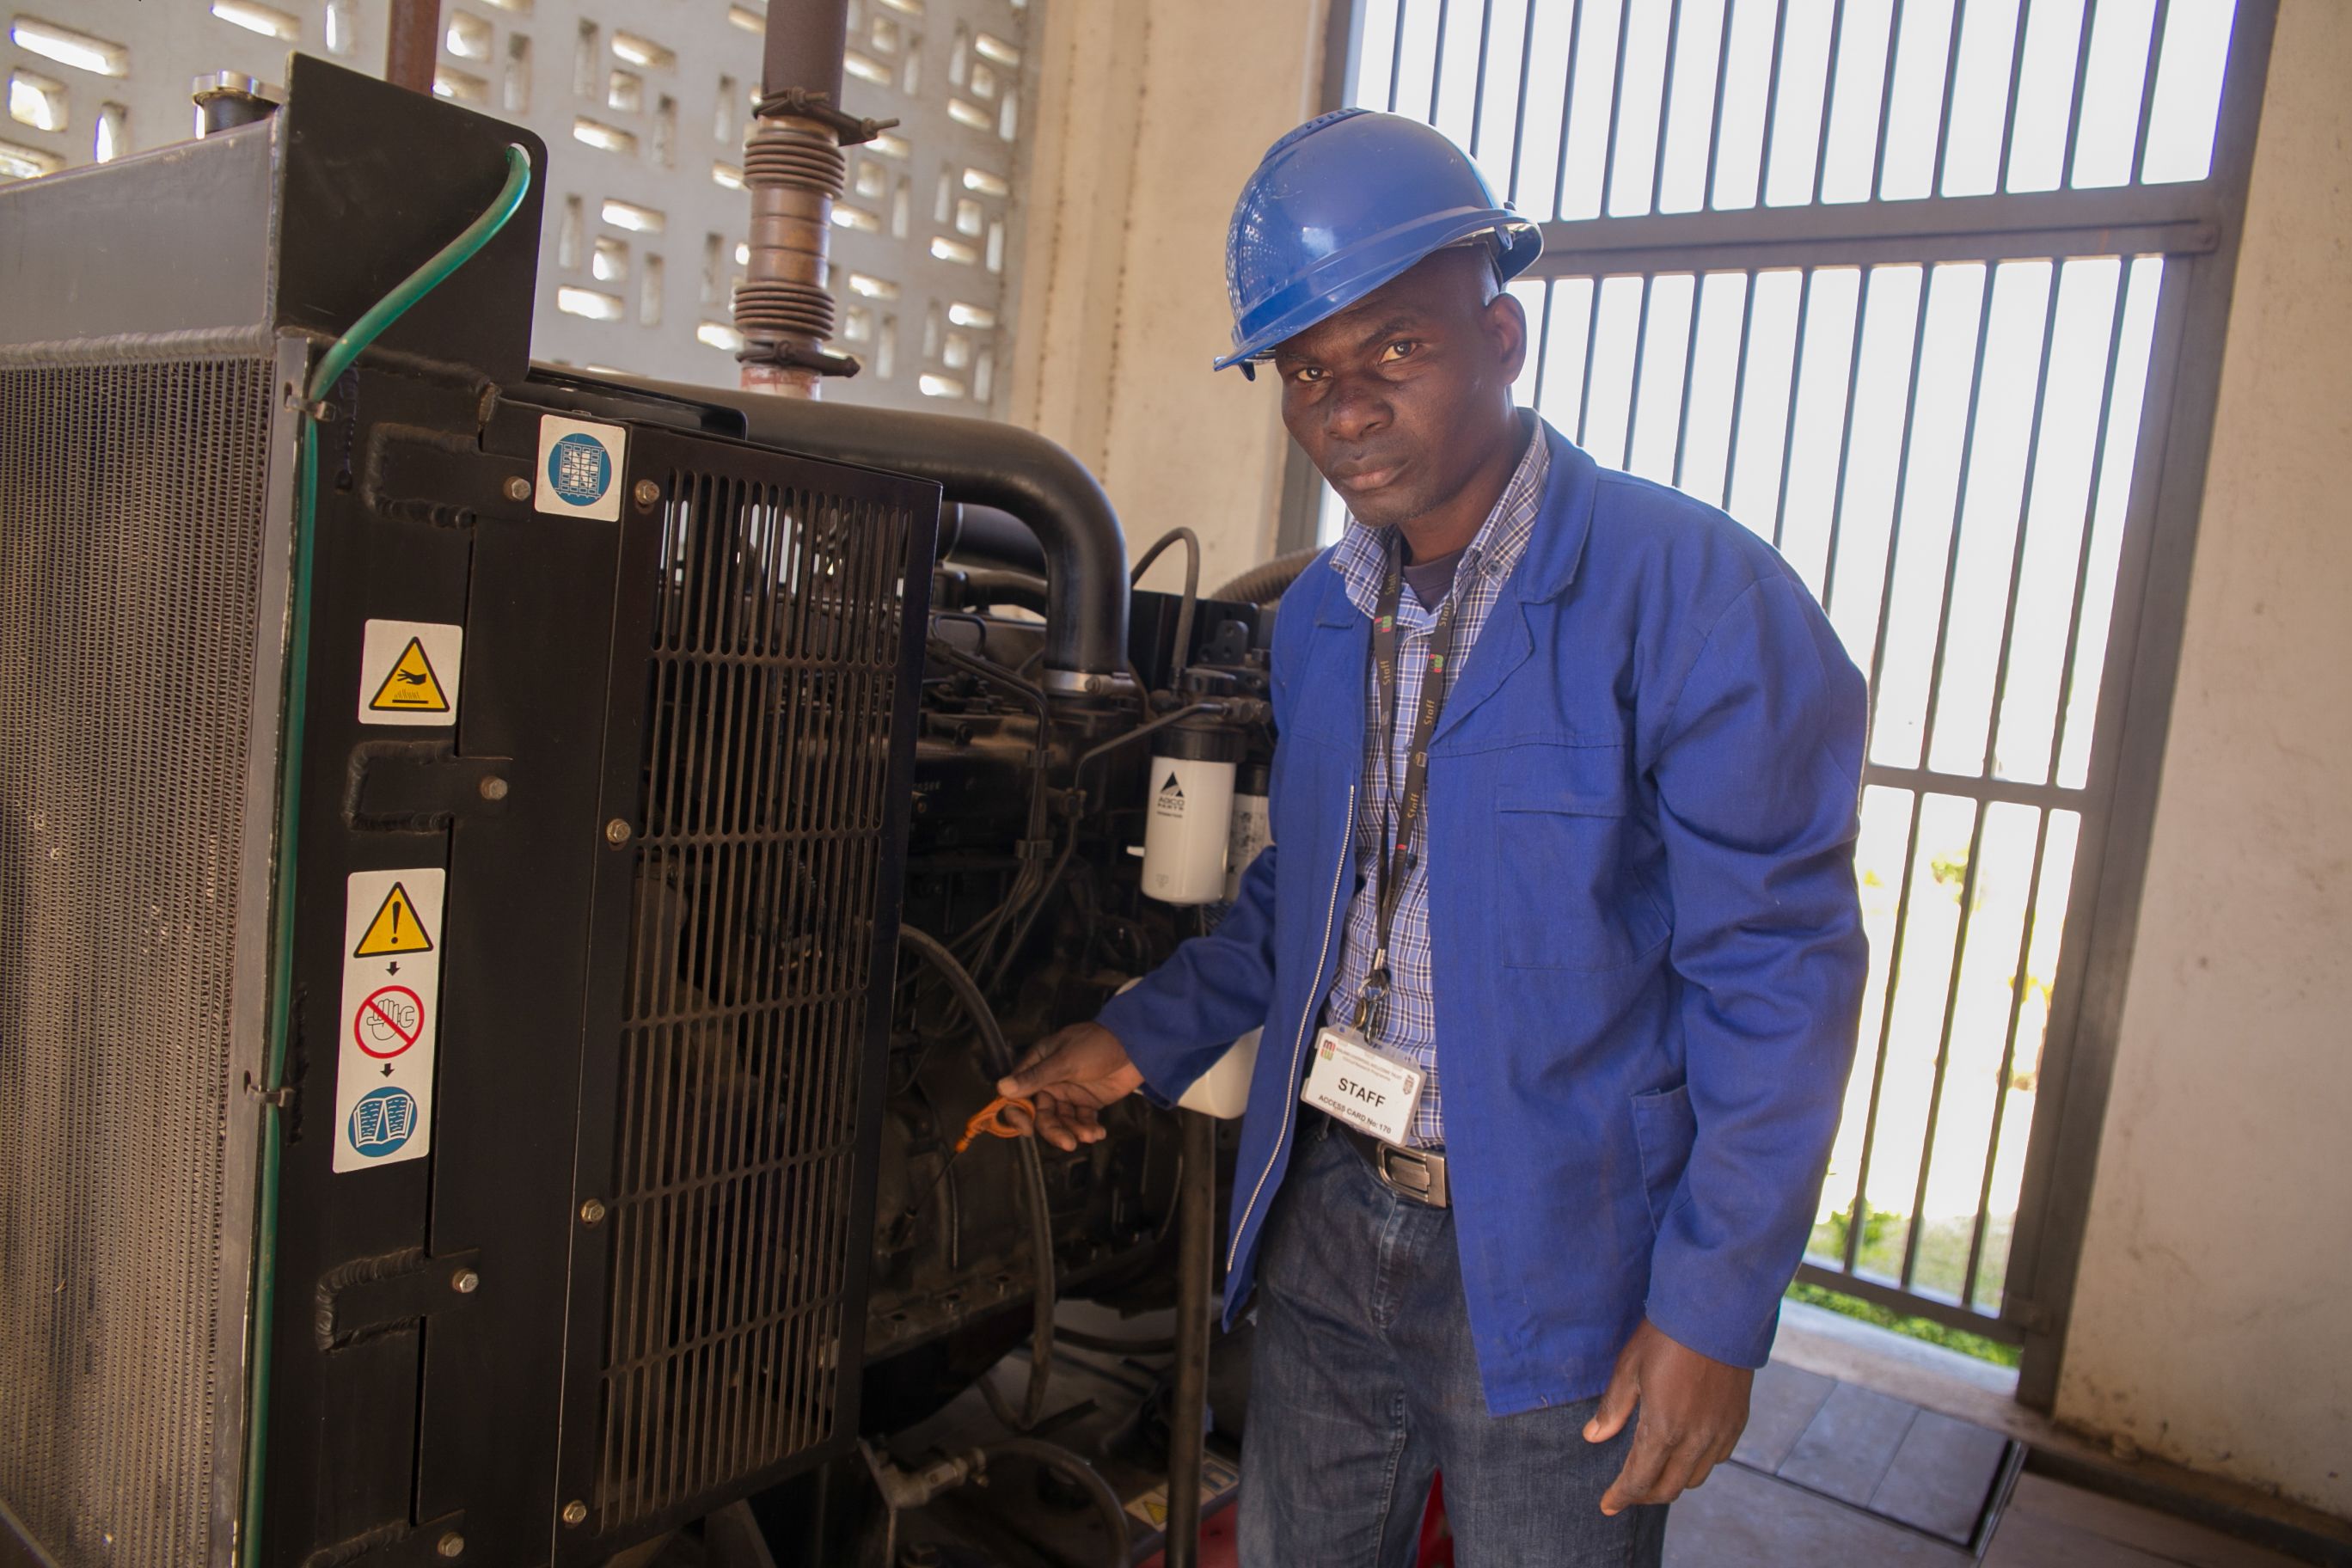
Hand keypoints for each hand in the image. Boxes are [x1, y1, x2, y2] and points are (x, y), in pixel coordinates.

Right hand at [996, 1022, 1144, 1150]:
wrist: (1136, 1045)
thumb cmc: (1096, 1044)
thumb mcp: (1065, 1060)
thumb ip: (1035, 1077)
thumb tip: (1001, 1088)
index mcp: (1038, 1065)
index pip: (1018, 1093)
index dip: (1018, 1113)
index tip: (1026, 1130)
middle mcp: (1050, 1081)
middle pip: (1042, 1113)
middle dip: (1054, 1130)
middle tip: (1068, 1143)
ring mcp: (1069, 1092)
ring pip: (1062, 1120)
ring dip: (1074, 1131)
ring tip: (1090, 1135)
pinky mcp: (1088, 1101)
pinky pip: (1081, 1120)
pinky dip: (1088, 1128)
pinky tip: (1098, 1133)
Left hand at [1585, 1318, 1752, 1513]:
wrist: (1716, 1314)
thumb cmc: (1666, 1336)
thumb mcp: (1629, 1367)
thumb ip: (1613, 1408)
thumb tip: (1593, 1437)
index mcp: (1664, 1429)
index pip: (1639, 1480)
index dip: (1621, 1497)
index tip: (1607, 1505)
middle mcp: (1696, 1440)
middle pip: (1669, 1488)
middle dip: (1644, 1495)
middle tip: (1626, 1492)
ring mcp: (1720, 1433)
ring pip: (1695, 1477)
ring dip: (1672, 1481)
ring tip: (1654, 1472)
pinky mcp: (1737, 1422)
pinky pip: (1717, 1458)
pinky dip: (1697, 1463)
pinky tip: (1684, 1450)